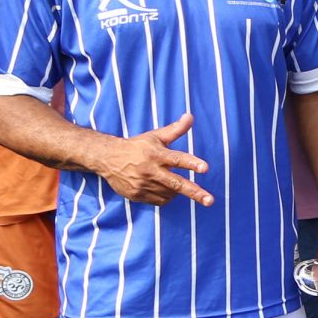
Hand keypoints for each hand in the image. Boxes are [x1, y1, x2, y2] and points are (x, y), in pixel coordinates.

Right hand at [98, 113, 213, 206]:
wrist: (107, 158)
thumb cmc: (137, 146)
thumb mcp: (155, 136)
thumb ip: (175, 129)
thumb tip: (190, 116)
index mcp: (156, 154)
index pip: (177, 159)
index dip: (192, 163)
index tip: (205, 168)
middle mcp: (150, 170)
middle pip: (176, 183)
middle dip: (195, 192)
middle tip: (210, 200)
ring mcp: (142, 184)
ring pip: (170, 193)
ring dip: (177, 191)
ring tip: (174, 182)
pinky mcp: (136, 195)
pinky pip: (160, 201)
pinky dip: (167, 197)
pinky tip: (165, 189)